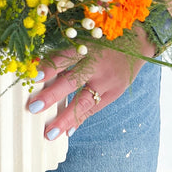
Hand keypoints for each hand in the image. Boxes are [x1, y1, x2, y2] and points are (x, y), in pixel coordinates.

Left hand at [27, 27, 154, 139]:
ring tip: (50, 133)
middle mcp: (98, 64)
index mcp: (87, 46)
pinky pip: (95, 108)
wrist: (139, 41)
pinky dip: (80, 119)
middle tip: (33, 108)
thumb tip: (39, 71)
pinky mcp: (115, 92)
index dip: (48, 67)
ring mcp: (108, 81)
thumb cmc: (104, 38)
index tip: (33, 78)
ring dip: (65, 118)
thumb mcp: (85, 39)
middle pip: (72, 81)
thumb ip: (65, 53)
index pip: (65, 58)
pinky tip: (67, 132)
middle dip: (52, 96)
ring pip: (84, 101)